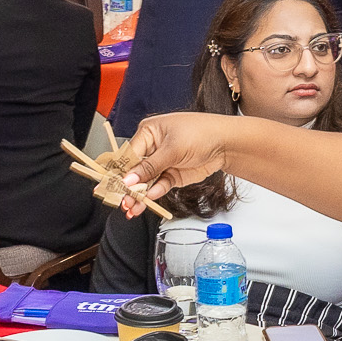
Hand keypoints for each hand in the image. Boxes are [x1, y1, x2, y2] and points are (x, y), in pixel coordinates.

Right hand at [117, 112, 234, 214]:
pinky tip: (149, 199)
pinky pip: (159, 185)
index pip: (129, 155)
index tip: (115, 187)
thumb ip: (150, 166)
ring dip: (140, 195)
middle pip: (135, 170)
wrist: (227, 143)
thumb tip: (129, 179)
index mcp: (148, 132)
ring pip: (146, 181)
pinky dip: (154, 193)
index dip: (121, 172)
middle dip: (129, 187)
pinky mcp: (172, 174)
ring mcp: (163, 162)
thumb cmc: (202, 133)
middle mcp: (153, 147)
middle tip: (124, 201)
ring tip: (133, 208)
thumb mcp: (173, 148)